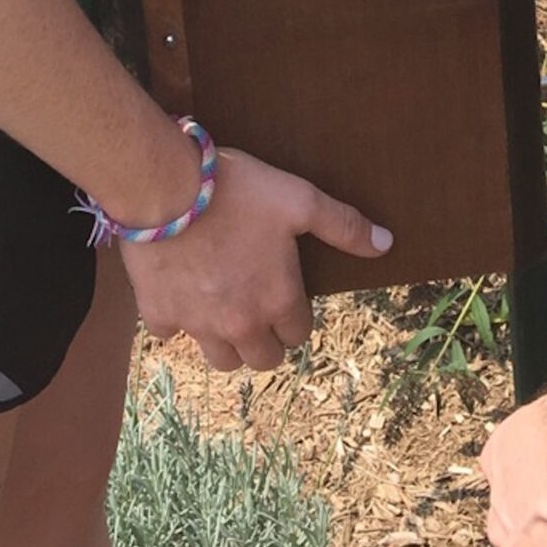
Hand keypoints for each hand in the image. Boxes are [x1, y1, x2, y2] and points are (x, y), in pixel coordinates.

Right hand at [119, 147, 391, 370]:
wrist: (166, 187)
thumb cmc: (238, 191)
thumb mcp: (300, 200)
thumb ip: (344, 226)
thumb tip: (386, 244)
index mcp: (278, 300)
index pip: (299, 333)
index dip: (296, 315)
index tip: (286, 293)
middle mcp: (241, 323)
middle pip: (263, 359)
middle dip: (266, 340)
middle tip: (259, 309)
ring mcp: (198, 323)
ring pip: (220, 359)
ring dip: (226, 343)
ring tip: (224, 311)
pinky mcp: (159, 313)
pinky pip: (170, 334)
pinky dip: (176, 320)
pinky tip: (178, 294)